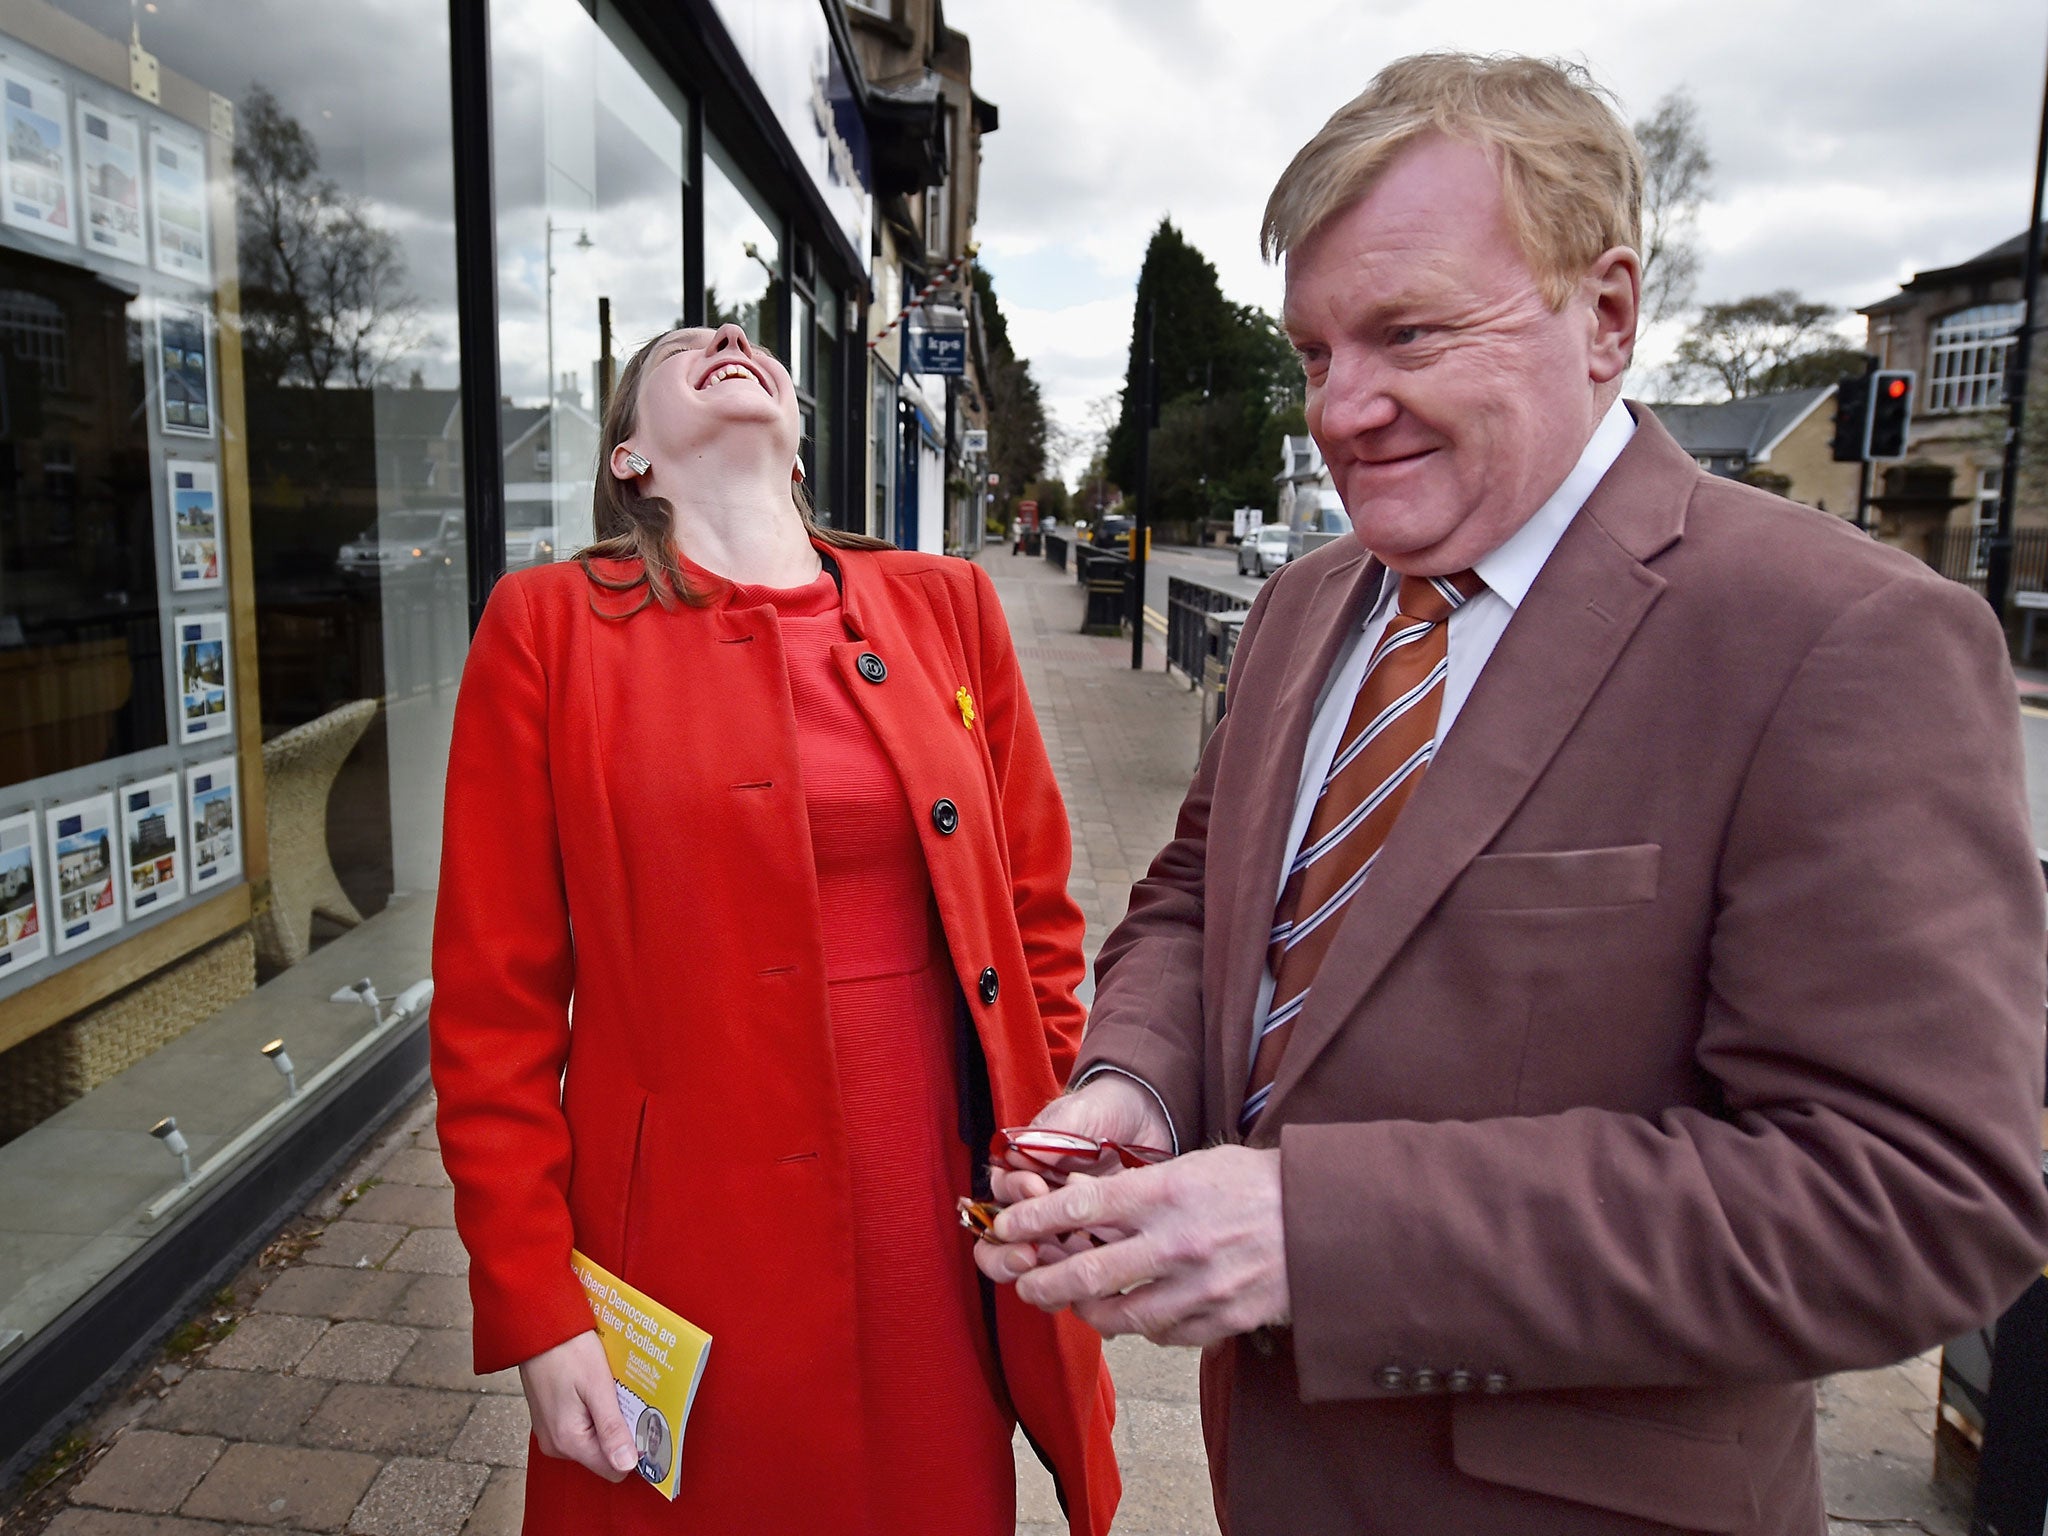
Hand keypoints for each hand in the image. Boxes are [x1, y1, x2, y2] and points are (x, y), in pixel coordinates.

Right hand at [518, 1330, 638, 1481]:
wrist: (539, 1328)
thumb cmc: (568, 1351)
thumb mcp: (597, 1387)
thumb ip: (611, 1429)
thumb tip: (626, 1465)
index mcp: (568, 1441)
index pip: (613, 1470)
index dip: (633, 1450)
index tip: (642, 1423)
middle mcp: (556, 1444)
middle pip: (603, 1455)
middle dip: (620, 1431)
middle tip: (625, 1399)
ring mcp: (551, 1433)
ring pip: (592, 1440)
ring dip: (606, 1419)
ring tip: (609, 1390)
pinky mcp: (550, 1421)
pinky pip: (580, 1427)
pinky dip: (593, 1412)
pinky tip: (596, 1389)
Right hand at [973, 1076, 1171, 1283]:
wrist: (1145, 1115)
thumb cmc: (1100, 1111)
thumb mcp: (1073, 1117)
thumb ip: (1045, 1138)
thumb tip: (1018, 1158)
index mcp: (1016, 1175)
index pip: (993, 1203)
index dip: (1009, 1203)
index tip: (1035, 1188)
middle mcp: (1032, 1207)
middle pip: (999, 1247)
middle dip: (1005, 1257)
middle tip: (1028, 1255)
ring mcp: (1060, 1228)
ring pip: (1034, 1267)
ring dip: (1045, 1271)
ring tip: (1074, 1257)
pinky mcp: (1091, 1242)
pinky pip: (1077, 1270)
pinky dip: (1083, 1275)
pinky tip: (1100, 1264)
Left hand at [992, 1144, 1290, 1347]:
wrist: (1327, 1221)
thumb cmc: (1257, 1184)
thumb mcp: (1198, 1164)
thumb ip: (1145, 1186)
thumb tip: (1088, 1204)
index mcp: (1168, 1191)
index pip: (1082, 1206)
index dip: (1034, 1219)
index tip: (1007, 1227)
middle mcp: (1178, 1241)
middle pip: (1088, 1273)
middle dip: (1043, 1283)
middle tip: (1025, 1285)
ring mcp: (1200, 1286)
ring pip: (1121, 1316)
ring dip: (1089, 1312)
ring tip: (1077, 1303)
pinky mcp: (1222, 1319)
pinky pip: (1164, 1335)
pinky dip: (1144, 1327)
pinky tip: (1139, 1314)